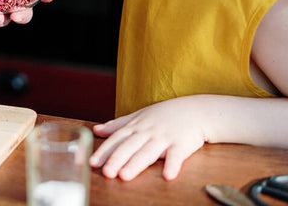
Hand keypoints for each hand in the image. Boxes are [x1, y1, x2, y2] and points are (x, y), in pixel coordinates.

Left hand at [89, 96, 207, 180]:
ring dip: (136, 163)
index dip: (105, 150)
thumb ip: (117, 125)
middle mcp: (148, 131)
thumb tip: (96, 130)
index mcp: (136, 125)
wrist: (194, 110)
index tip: (92, 162)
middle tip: (105, 172)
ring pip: (148, 151)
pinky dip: (173, 165)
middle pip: (129, 146)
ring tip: (124, 176)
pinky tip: (167, 176)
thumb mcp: (138, 116)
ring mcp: (164, 137)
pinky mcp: (182, 144)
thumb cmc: (164, 115)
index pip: (117, 138)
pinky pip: (177, 155)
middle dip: (116, 159)